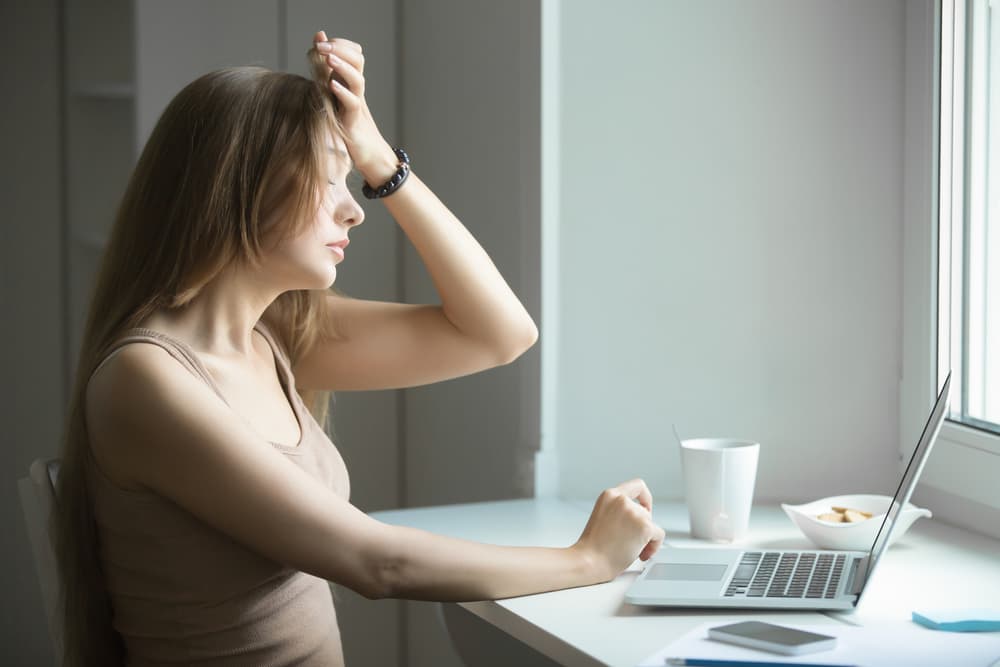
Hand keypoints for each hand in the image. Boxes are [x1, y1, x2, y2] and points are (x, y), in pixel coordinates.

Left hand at [310, 31, 396, 184]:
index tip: (321, 39)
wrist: (372, 159)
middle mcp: (357, 93)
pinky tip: (332, 85)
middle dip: (339, 48)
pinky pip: (352, 105)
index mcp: (352, 86)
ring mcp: (358, 107)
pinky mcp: (354, 124)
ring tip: (327, 56)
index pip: (354, 54)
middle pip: (357, 61)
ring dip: (341, 66)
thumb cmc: (351, 132)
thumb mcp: (336, 104)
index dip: (341, 43)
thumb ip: (327, 83)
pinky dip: (343, 93)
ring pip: (357, 79)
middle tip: (320, 44)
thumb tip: (314, 63)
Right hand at [573, 479, 665, 581]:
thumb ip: (618, 511)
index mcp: (609, 496)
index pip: (637, 486)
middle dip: (641, 527)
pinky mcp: (645, 526)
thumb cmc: (592, 547)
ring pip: (651, 524)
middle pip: (645, 511)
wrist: (589, 561)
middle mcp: (622, 500)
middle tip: (631, 541)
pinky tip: (642, 554)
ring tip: (632, 550)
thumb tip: (637, 519)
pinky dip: (654, 546)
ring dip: (646, 539)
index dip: (645, 498)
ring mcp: (634, 512)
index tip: (646, 508)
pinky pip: (659, 535)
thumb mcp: (602, 517)